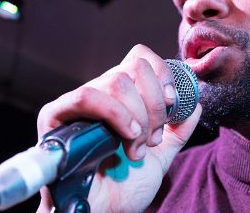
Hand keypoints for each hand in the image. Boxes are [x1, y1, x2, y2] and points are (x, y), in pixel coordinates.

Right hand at [34, 44, 202, 212]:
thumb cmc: (122, 190)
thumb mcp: (159, 158)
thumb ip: (177, 132)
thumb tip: (194, 104)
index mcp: (120, 99)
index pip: (140, 59)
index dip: (162, 74)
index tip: (173, 104)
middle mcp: (99, 95)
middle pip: (134, 69)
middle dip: (154, 106)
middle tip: (152, 139)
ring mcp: (76, 104)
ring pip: (116, 82)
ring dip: (137, 117)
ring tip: (135, 148)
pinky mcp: (55, 116)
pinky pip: (86, 96)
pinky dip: (115, 114)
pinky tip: (126, 137)